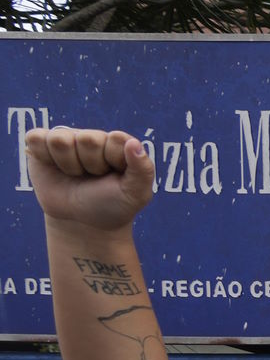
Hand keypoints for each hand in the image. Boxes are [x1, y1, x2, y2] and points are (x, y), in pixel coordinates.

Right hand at [24, 127, 156, 231]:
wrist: (82, 223)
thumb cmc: (112, 206)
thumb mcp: (136, 194)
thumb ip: (143, 169)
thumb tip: (133, 142)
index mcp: (118, 143)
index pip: (116, 139)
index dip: (113, 161)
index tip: (115, 176)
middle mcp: (92, 136)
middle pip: (88, 139)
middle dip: (90, 165)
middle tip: (93, 178)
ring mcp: (66, 138)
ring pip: (60, 140)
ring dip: (68, 164)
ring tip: (75, 175)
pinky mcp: (41, 143)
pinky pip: (36, 138)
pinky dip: (43, 156)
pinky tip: (54, 168)